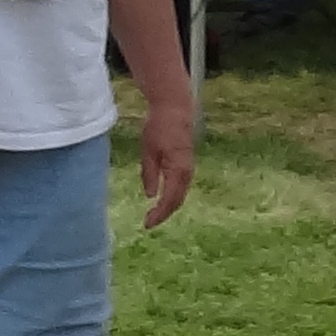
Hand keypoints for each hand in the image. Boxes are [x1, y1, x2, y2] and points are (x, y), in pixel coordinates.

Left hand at [138, 85, 196, 228]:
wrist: (175, 111)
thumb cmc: (159, 128)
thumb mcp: (148, 152)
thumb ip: (149, 174)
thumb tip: (151, 195)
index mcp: (177, 170)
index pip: (169, 200)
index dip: (159, 214)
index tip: (146, 224)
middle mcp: (186, 173)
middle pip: (177, 201)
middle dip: (163, 214)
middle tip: (148, 223)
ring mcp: (189, 169)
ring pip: (180, 195)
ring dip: (168, 207)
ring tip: (153, 215)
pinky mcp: (186, 166)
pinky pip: (181, 187)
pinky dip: (172, 197)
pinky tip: (162, 200)